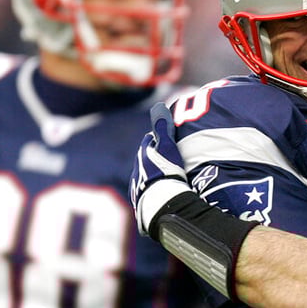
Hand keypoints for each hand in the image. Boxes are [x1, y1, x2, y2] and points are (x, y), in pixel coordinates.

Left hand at [130, 102, 192, 237]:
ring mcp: (137, 186)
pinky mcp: (140, 201)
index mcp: (143, 154)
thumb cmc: (166, 172)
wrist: (160, 202)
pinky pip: (147, 192)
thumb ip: (163, 128)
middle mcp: (136, 169)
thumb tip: (158, 104)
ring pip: (145, 176)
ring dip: (154, 175)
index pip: (150, 142)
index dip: (160, 140)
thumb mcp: (168, 147)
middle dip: (155, 158)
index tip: (169, 140)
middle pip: (146, 159)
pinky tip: (161, 194)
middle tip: (169, 159)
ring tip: (167, 178)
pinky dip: (153, 190)